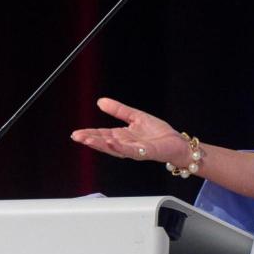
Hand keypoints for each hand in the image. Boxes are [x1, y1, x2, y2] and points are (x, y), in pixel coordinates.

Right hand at [71, 97, 188, 165]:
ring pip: (115, 148)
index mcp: (123, 136)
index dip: (89, 134)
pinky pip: (131, 150)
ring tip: (88, 140)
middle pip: (105, 143)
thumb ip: (119, 110)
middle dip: (90, 140)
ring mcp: (134, 149)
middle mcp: (126, 144)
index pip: (103, 135)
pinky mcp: (145, 152)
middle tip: (77, 137)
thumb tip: (101, 101)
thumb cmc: (158, 133)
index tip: (76, 133)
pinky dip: (120, 147)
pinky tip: (111, 142)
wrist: (176, 142)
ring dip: (101, 144)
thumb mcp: (135, 116)